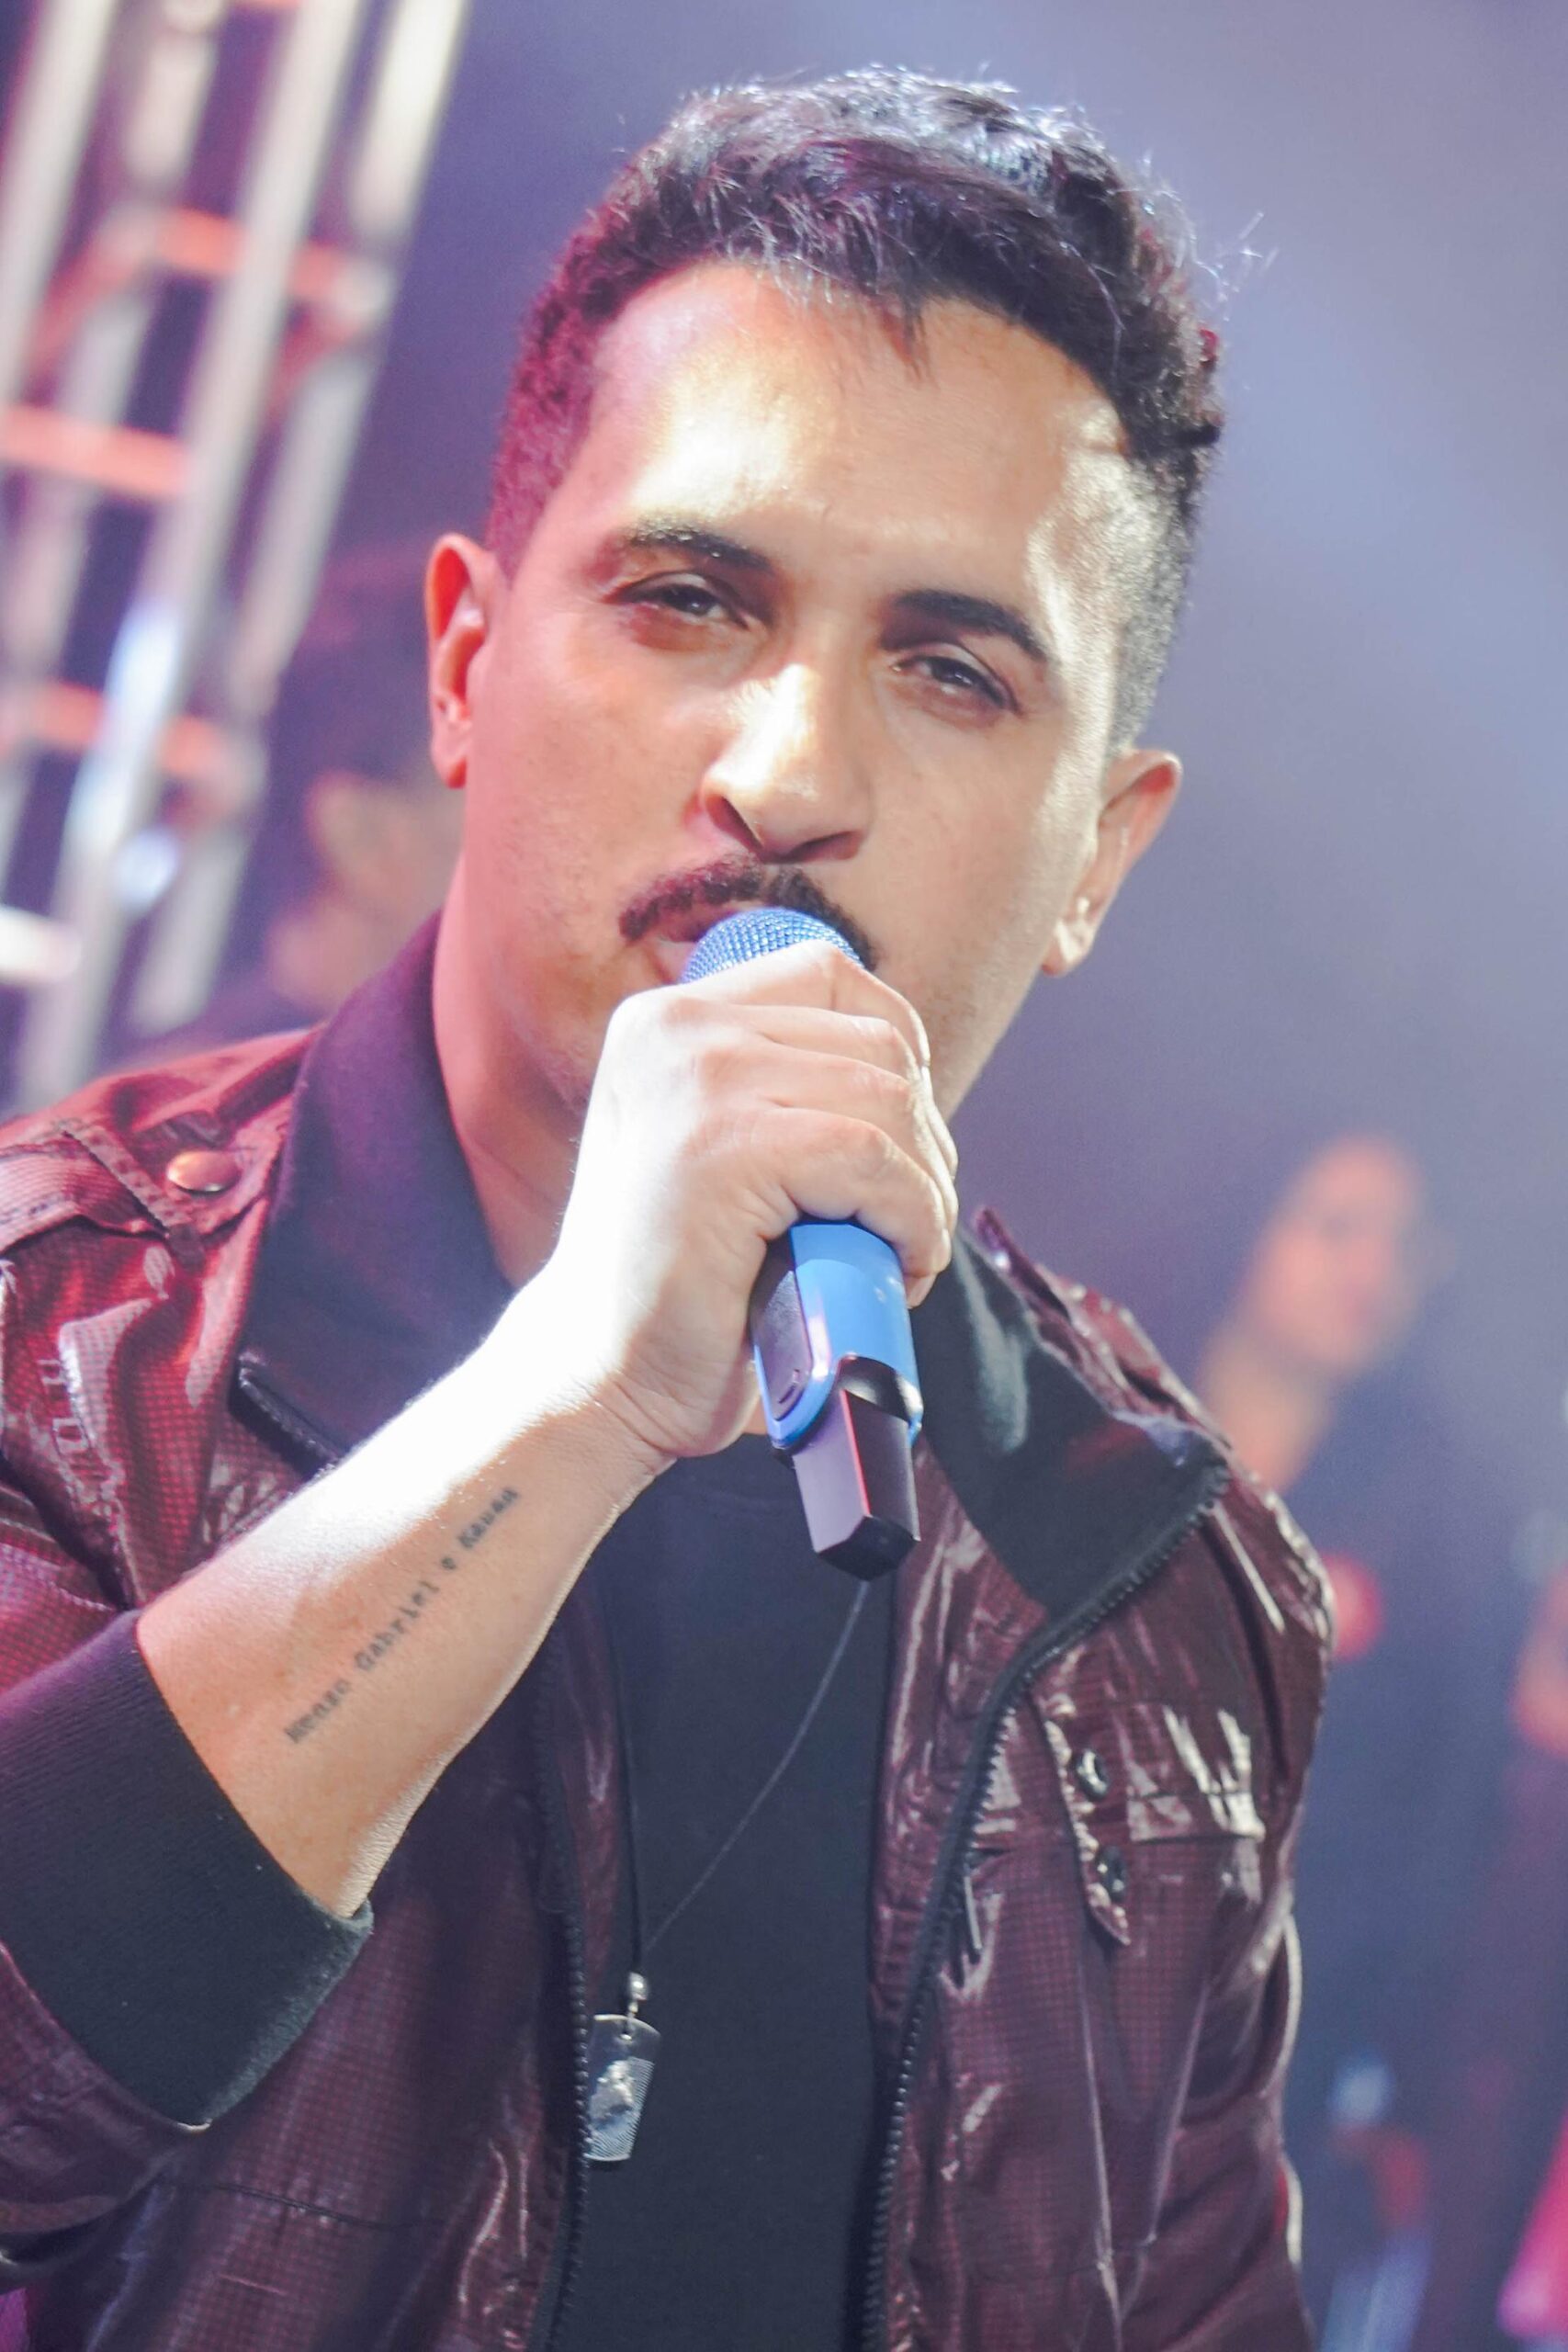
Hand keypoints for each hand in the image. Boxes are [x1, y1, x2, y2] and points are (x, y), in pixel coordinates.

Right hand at [516, 941, 958, 1470]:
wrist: (602, 1378)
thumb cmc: (680, 1284)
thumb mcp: (719, 1147)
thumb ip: (780, 1087)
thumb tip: (910, 1069)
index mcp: (666, 1018)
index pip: (833, 978)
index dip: (896, 1056)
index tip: (895, 1143)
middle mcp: (677, 1028)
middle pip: (880, 1044)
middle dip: (921, 1142)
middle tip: (901, 1225)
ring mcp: (698, 1081)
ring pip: (890, 1103)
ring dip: (924, 1193)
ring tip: (896, 1255)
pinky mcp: (726, 1148)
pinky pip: (877, 1161)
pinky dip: (914, 1222)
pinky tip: (897, 1268)